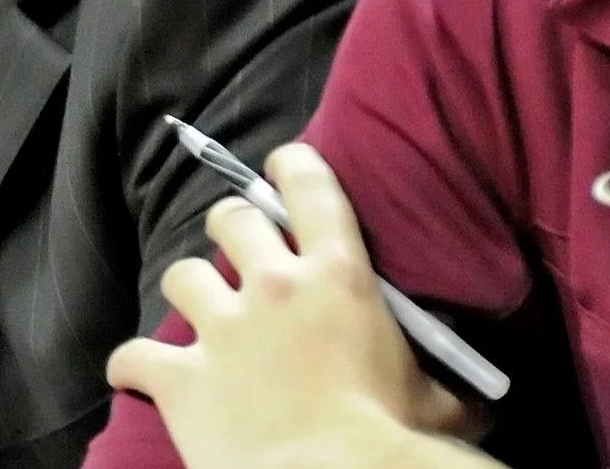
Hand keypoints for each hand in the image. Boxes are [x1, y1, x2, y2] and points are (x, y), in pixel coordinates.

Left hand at [105, 144, 472, 468]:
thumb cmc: (391, 442)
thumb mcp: (439, 404)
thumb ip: (447, 385)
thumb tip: (475, 398)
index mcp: (338, 275)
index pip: (308, 185)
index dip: (290, 168)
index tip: (281, 168)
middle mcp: (272, 284)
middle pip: (230, 220)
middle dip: (232, 229)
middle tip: (241, 252)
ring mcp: (219, 329)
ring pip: (180, 275)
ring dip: (189, 290)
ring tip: (198, 310)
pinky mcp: (179, 377)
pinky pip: (133, 356)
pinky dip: (133, 366)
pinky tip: (139, 375)